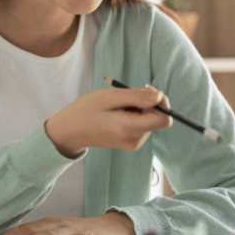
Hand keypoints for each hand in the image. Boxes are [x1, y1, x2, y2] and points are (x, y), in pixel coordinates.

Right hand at [46, 85, 171, 157]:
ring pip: (151, 119)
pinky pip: (144, 123)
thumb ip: (137, 97)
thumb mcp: (110, 97)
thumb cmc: (86, 110)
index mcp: (129, 129)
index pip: (164, 119)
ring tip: (117, 106)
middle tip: (125, 96)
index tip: (147, 91)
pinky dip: (135, 114)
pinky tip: (118, 113)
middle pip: (158, 118)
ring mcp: (134, 143)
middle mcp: (135, 140)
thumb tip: (160, 96)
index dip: (162, 102)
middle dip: (147, 103)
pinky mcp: (132, 142)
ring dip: (140, 108)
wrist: (70, 131)